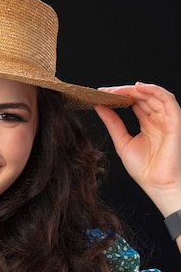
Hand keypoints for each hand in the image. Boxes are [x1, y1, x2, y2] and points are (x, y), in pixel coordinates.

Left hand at [95, 82, 180, 214]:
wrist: (156, 184)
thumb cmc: (144, 168)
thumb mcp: (122, 141)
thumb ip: (113, 123)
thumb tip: (99, 106)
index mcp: (148, 124)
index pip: (135, 103)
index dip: (119, 96)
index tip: (101, 94)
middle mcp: (159, 120)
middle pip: (143, 97)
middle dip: (124, 91)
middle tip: (106, 91)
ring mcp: (167, 120)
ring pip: (155, 95)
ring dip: (136, 89)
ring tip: (117, 89)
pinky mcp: (175, 122)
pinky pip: (168, 100)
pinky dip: (154, 90)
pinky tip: (138, 87)